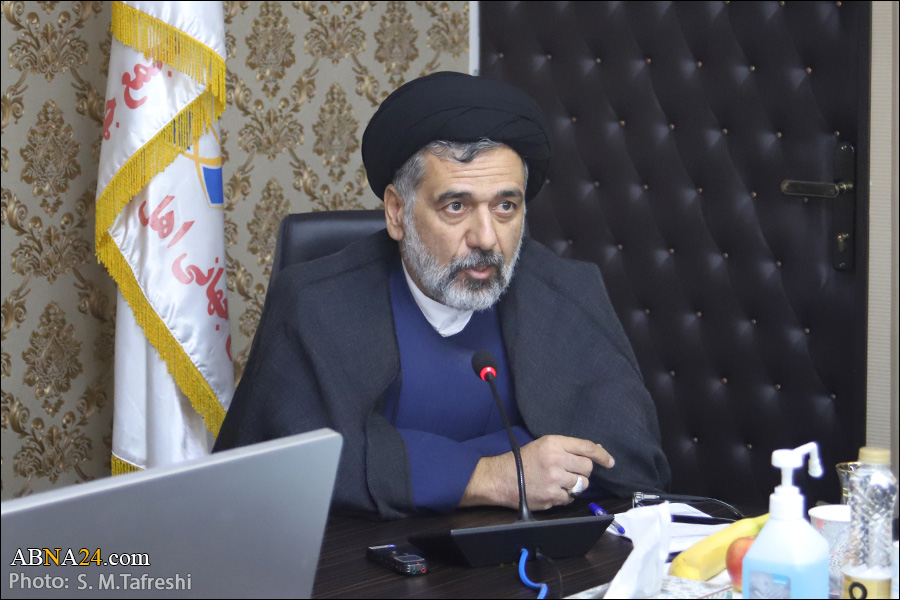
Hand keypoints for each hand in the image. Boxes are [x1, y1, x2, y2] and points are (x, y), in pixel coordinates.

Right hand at [460, 435, 614, 509]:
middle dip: (583, 471)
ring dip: (575, 484)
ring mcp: (554, 480)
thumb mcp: (543, 445)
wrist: (501, 478)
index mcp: (553, 443)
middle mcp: (556, 459)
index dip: (602, 455)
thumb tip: (596, 452)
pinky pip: (571, 498)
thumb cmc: (523, 460)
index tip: (610, 462)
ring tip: (561, 481)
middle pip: (587, 467)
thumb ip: (568, 447)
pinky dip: (565, 495)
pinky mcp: (552, 497)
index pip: (586, 447)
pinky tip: (553, 490)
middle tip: (570, 471)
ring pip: (582, 484)